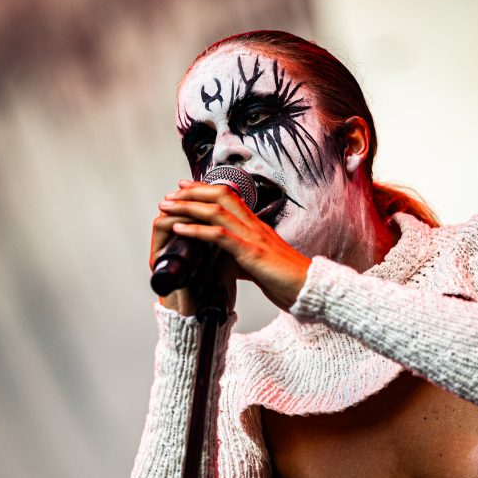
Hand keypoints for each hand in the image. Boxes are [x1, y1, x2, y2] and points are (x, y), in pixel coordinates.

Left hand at [157, 179, 311, 311]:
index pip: (229, 198)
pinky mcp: (252, 252)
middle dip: (192, 192)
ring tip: (167, 206)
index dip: (206, 190)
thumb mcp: (258, 265)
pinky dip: (196, 229)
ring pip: (216, 211)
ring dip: (188, 206)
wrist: (310, 290)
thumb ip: (240, 259)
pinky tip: (180, 229)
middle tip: (170, 193)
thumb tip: (222, 260)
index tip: (185, 188)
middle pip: (220, 196)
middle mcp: (254, 226)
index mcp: (256, 227)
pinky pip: (220, 236)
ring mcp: (253, 237)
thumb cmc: (288, 280)